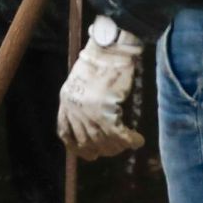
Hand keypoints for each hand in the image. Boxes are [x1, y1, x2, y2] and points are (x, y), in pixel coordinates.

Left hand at [58, 17, 145, 159]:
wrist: (110, 49)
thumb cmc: (101, 60)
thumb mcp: (81, 81)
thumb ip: (82, 100)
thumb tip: (94, 119)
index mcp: (66, 100)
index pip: (64, 132)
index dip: (76, 147)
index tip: (88, 153)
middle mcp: (74, 108)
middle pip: (85, 141)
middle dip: (101, 149)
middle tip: (114, 150)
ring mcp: (89, 111)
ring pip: (102, 140)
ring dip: (116, 147)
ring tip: (126, 144)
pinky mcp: (106, 110)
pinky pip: (118, 134)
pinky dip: (129, 140)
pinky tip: (137, 140)